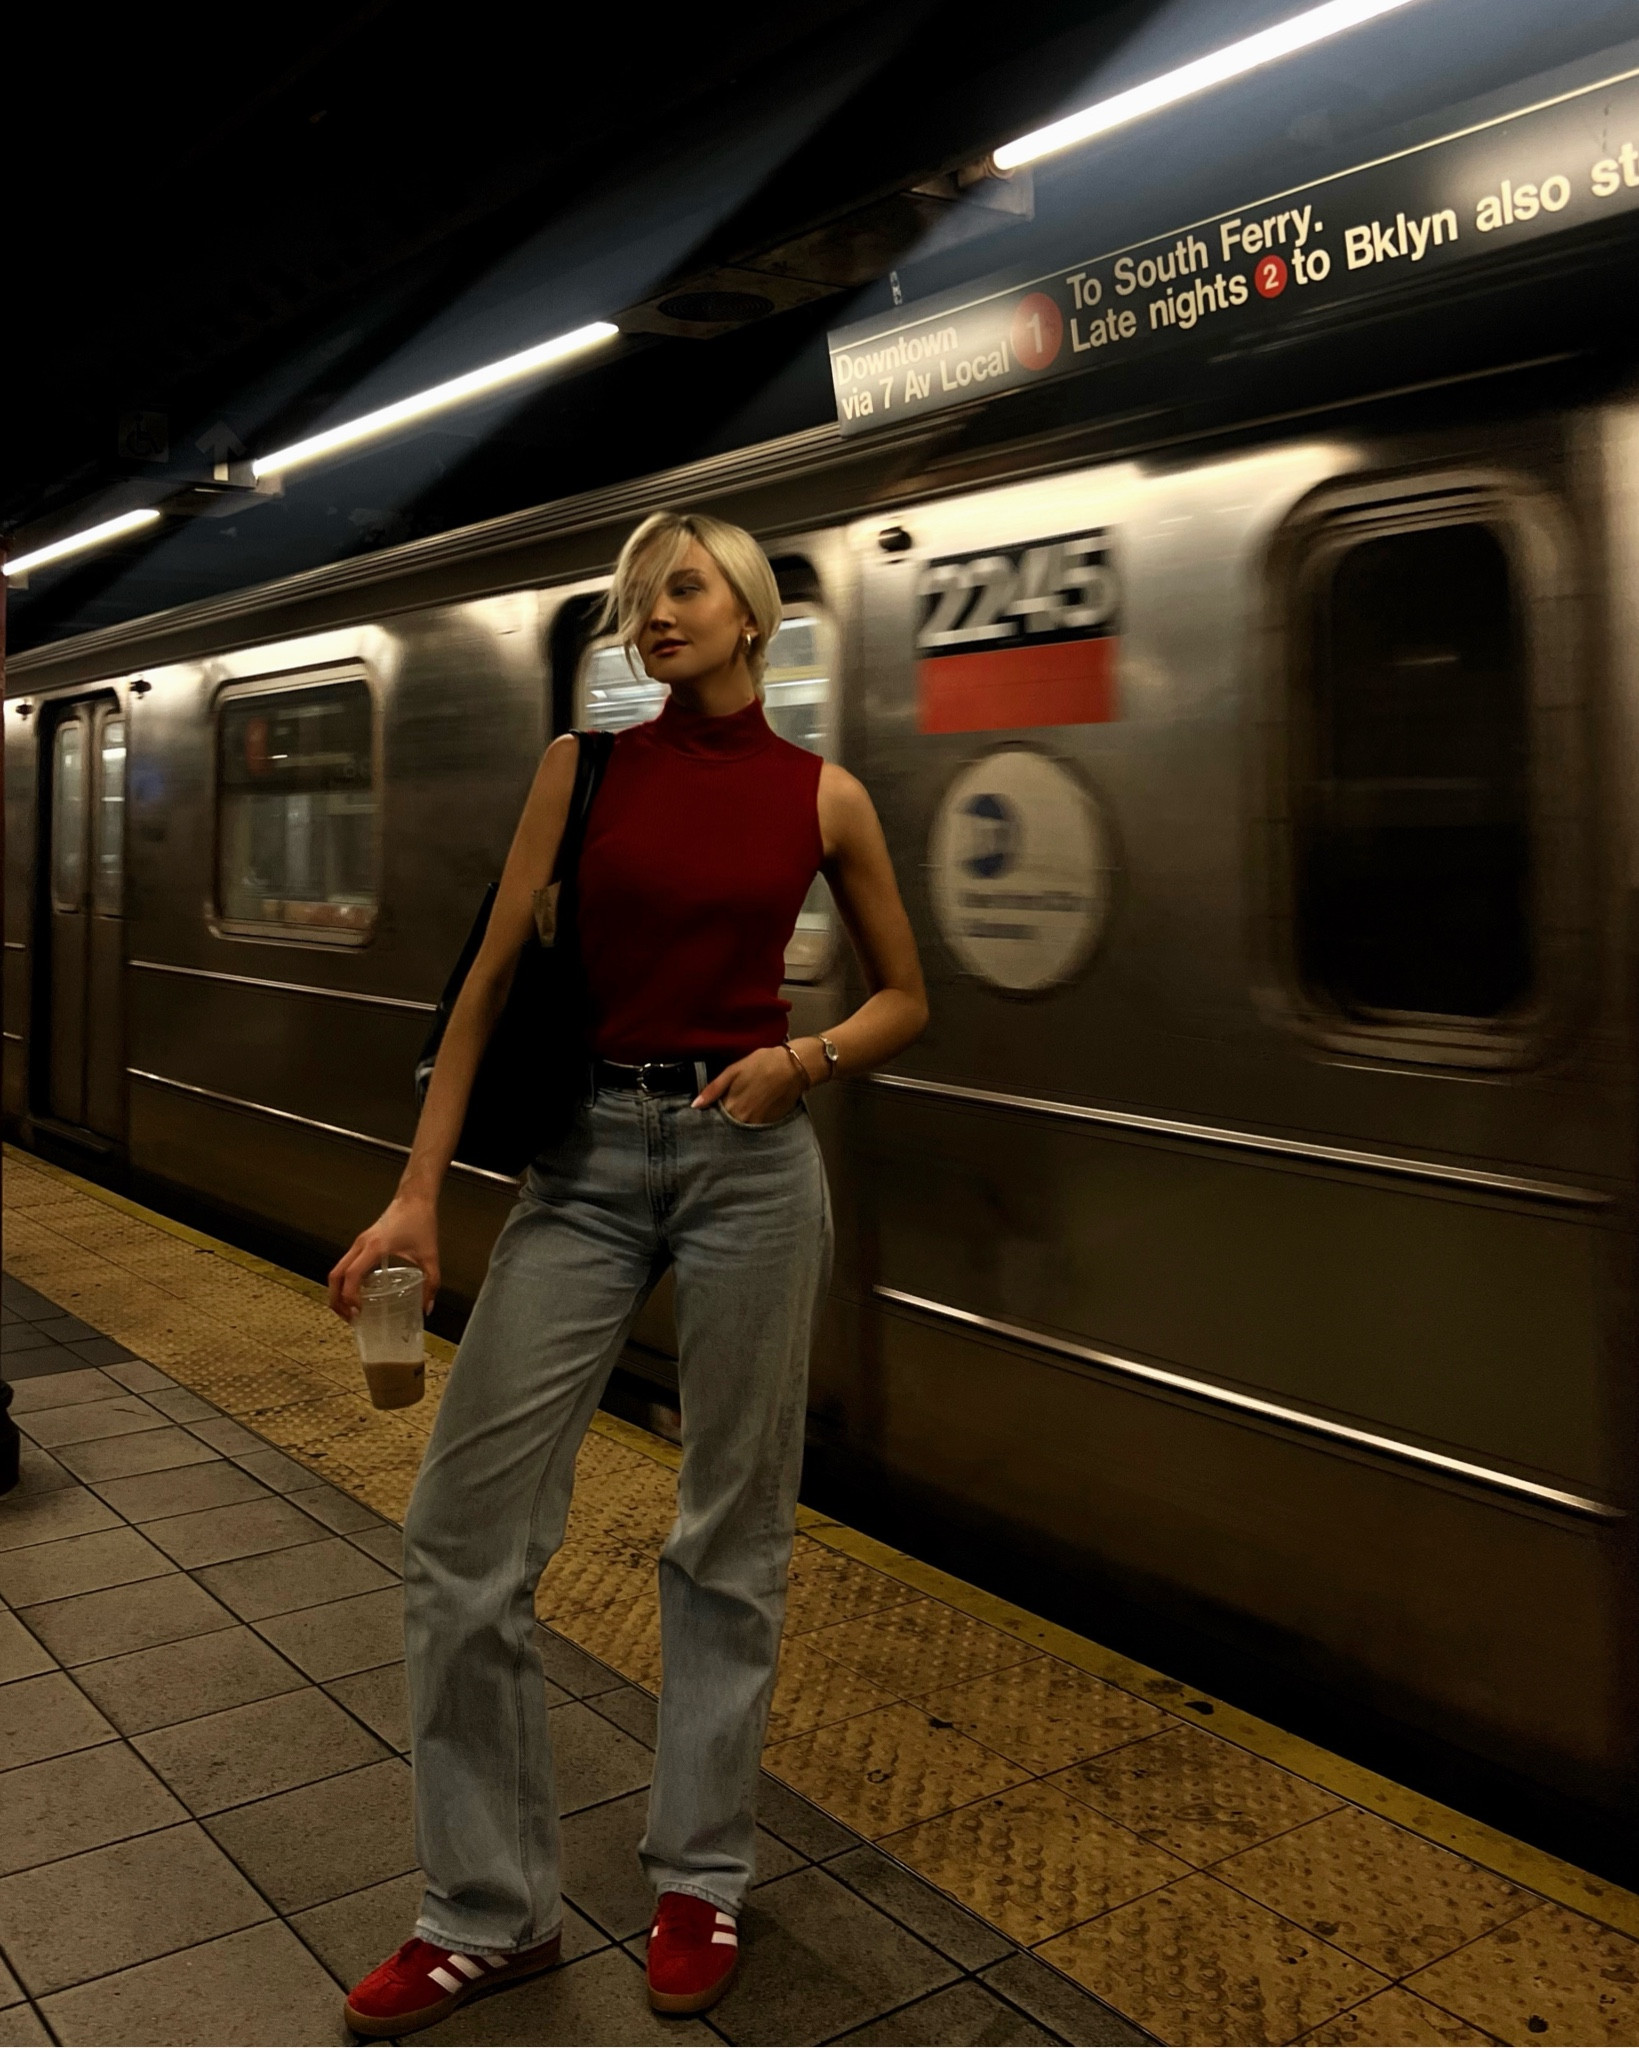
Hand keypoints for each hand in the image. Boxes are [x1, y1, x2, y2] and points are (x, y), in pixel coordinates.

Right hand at [327, 1194, 440, 1320]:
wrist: (414, 1198)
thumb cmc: (421, 1223)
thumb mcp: (430, 1256)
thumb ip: (431, 1283)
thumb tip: (427, 1309)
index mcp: (374, 1248)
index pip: (352, 1276)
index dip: (350, 1297)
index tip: (359, 1312)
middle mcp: (360, 1245)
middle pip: (335, 1275)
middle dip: (336, 1300)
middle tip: (350, 1319)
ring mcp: (358, 1243)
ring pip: (337, 1270)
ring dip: (338, 1292)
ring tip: (351, 1311)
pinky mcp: (361, 1243)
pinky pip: (346, 1265)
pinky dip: (345, 1282)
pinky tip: (359, 1294)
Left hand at [693, 1046, 806, 1125]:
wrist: (793, 1067)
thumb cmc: (762, 1064)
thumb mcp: (733, 1071)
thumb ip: (713, 1089)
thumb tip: (695, 1105)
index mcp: (730, 1106)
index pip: (713, 1118)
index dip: (711, 1113)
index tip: (711, 1108)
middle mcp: (743, 1120)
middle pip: (725, 1125)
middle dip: (723, 1119)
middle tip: (730, 1104)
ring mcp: (757, 1125)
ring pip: (740, 1128)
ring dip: (737, 1121)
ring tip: (744, 1105)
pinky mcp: (769, 1125)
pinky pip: (754, 1129)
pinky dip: (751, 1121)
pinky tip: (755, 1108)